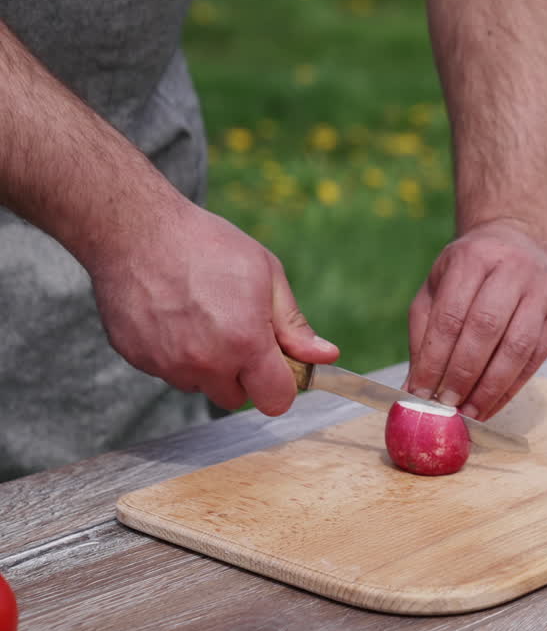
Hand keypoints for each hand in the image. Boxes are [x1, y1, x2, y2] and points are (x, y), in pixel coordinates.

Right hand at [87, 203, 338, 414]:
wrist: (135, 231)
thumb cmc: (207, 245)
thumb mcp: (267, 275)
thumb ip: (294, 325)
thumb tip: (326, 356)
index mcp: (246, 342)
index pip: (275, 399)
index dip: (282, 385)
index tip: (278, 366)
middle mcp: (206, 362)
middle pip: (236, 397)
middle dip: (242, 375)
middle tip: (236, 332)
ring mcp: (168, 364)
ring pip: (199, 385)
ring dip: (206, 365)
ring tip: (200, 316)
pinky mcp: (138, 359)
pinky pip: (168, 371)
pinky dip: (174, 354)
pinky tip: (173, 315)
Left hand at [404, 220, 546, 421]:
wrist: (523, 242)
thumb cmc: (472, 272)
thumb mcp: (439, 286)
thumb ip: (424, 333)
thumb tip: (414, 389)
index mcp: (474, 258)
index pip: (450, 316)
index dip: (434, 359)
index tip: (420, 392)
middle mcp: (513, 270)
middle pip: (485, 330)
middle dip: (462, 374)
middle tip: (445, 406)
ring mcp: (544, 292)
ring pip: (517, 347)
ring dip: (490, 387)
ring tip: (468, 413)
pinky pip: (536, 359)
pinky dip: (511, 388)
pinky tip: (490, 405)